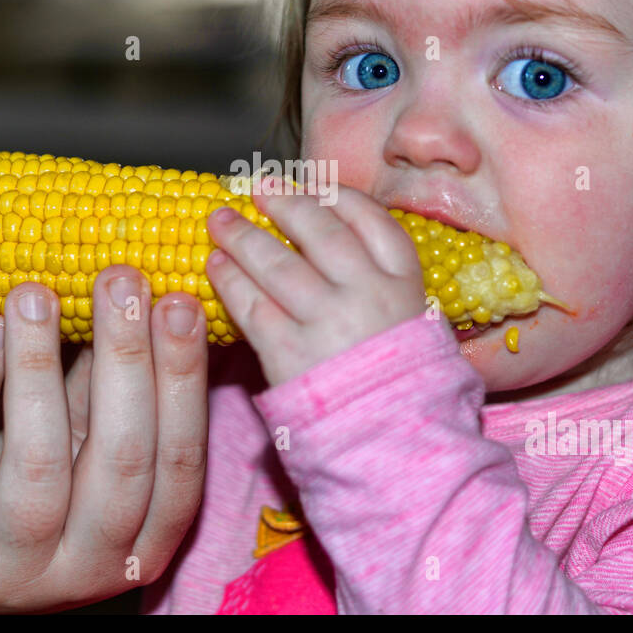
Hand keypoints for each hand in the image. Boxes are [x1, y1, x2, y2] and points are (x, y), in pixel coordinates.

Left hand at [0, 267, 209, 612]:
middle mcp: (86, 569)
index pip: (180, 462)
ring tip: (35, 293)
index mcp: (141, 547)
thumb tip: (140, 298)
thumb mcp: (78, 457)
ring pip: (38, 460)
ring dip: (40, 364)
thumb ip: (108, 399)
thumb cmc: (13, 499)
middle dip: (126, 357)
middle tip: (121, 278)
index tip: (179, 302)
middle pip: (121, 458)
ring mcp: (9, 569)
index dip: (182, 380)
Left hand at [204, 177, 425, 385]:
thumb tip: (344, 245)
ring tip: (220, 222)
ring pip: (277, 264)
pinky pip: (252, 306)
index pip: (372, 220)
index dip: (337, 197)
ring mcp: (328, 323)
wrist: (397, 448)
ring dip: (244, 237)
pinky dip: (229, 281)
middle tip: (257, 189)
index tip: (311, 185)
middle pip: (319, 232)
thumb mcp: (417, 327)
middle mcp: (368, 295)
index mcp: (406, 285)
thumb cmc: (406, 389)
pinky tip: (215, 266)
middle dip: (284, 203)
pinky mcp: (290, 353)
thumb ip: (385, 286)